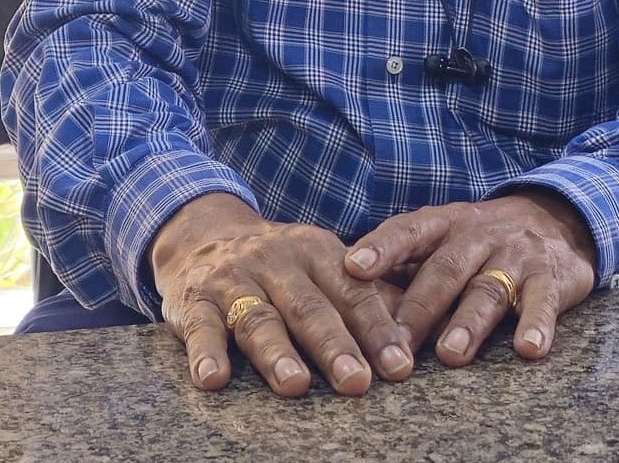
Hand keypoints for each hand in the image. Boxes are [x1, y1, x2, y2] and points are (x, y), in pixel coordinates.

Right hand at [149, 192, 412, 396]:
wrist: (203, 233)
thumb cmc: (280, 264)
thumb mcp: (322, 265)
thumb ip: (366, 295)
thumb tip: (423, 330)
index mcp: (317, 252)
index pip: (353, 292)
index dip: (377, 328)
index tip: (400, 366)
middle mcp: (277, 262)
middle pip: (309, 307)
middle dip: (335, 345)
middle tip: (358, 383)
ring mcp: (235, 281)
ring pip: (259, 319)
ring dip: (277, 354)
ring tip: (296, 384)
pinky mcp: (195, 302)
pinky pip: (201, 328)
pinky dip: (206, 353)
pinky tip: (213, 379)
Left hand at [343, 191, 596, 366]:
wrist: (555, 219)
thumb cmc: (478, 241)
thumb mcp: (442, 240)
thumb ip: (402, 266)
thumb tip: (344, 300)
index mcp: (443, 224)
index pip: (408, 231)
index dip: (381, 247)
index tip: (352, 267)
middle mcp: (476, 235)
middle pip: (444, 270)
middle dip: (418, 309)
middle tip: (394, 347)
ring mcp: (514, 255)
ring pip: (487, 289)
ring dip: (468, 323)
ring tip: (450, 355)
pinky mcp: (550, 278)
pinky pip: (542, 301)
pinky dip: (536, 325)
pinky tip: (529, 349)